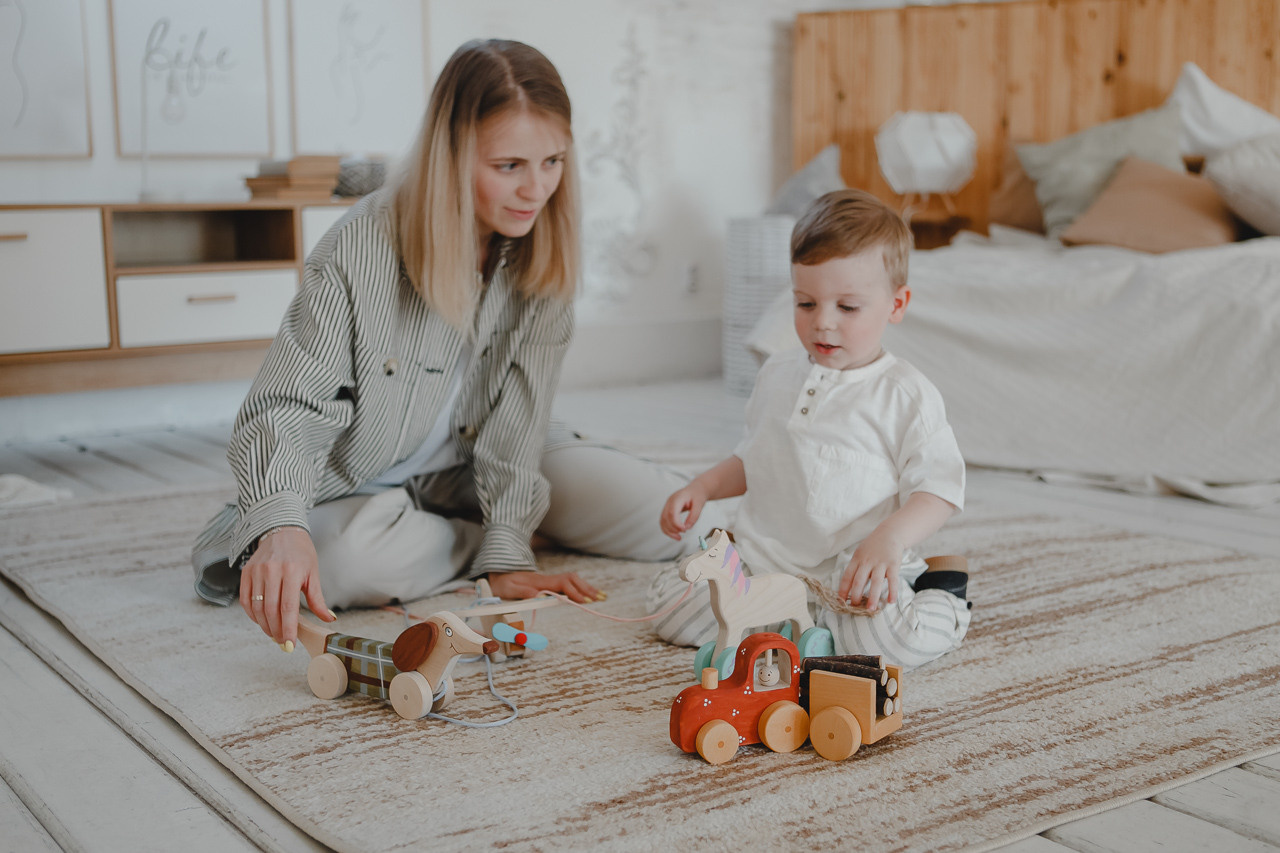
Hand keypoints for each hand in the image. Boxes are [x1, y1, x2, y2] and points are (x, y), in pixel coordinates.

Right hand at [239, 526, 334, 648]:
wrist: (282, 531)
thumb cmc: (301, 553)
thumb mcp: (313, 573)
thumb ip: (317, 599)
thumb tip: (329, 619)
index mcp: (292, 571)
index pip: (288, 607)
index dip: (289, 628)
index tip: (290, 644)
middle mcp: (272, 571)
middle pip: (271, 610)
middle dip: (277, 631)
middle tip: (283, 642)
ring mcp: (257, 571)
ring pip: (257, 607)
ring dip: (264, 625)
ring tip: (274, 633)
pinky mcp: (246, 572)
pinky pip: (245, 600)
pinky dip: (252, 615)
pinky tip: (261, 621)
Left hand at [486, 570, 602, 602]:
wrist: (497, 574)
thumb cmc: (502, 583)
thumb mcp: (508, 589)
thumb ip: (522, 592)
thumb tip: (538, 596)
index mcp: (540, 581)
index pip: (562, 584)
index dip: (574, 592)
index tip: (585, 601)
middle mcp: (547, 579)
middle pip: (572, 580)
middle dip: (587, 589)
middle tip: (601, 598)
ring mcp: (549, 580)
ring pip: (572, 580)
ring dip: (587, 587)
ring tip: (601, 596)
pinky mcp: (548, 584)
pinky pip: (568, 583)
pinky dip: (580, 587)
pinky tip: (587, 593)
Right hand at [659, 483, 707, 539]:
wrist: (696, 490)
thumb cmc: (697, 495)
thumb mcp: (700, 504)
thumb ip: (694, 516)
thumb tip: (687, 527)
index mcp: (678, 497)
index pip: (672, 512)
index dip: (676, 523)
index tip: (684, 530)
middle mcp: (670, 501)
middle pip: (665, 517)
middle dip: (672, 528)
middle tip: (682, 534)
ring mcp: (667, 505)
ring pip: (662, 521)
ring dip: (669, 531)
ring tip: (678, 538)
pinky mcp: (667, 510)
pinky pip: (664, 521)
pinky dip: (668, 529)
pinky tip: (674, 534)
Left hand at [837, 529, 903, 611]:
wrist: (890, 533)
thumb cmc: (873, 547)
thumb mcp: (860, 553)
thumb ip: (856, 568)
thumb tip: (849, 588)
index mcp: (857, 559)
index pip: (847, 576)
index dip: (843, 589)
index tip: (840, 601)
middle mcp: (867, 561)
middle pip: (859, 580)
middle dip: (855, 595)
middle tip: (855, 608)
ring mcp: (880, 563)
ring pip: (875, 582)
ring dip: (872, 597)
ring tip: (871, 609)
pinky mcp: (893, 564)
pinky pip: (892, 580)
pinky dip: (892, 591)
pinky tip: (891, 601)